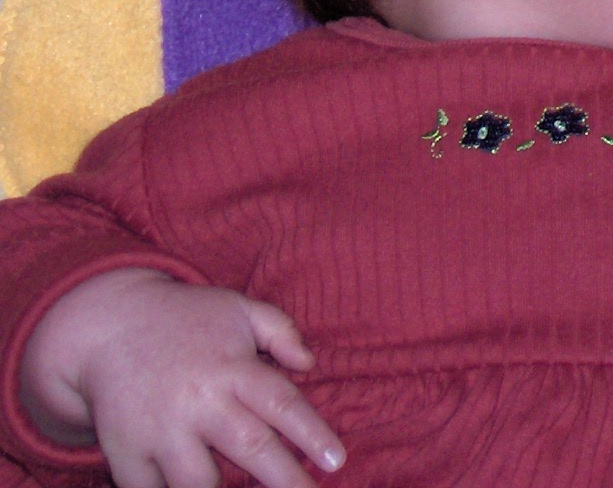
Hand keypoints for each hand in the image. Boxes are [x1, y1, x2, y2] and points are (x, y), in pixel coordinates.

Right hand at [20, 268, 343, 487]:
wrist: (106, 327)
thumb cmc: (185, 319)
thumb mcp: (238, 309)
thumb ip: (281, 331)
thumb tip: (310, 363)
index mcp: (232, 368)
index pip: (282, 404)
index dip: (312, 434)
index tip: (336, 461)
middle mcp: (198, 401)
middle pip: (251, 448)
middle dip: (285, 480)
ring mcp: (158, 430)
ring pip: (198, 481)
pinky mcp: (124, 453)